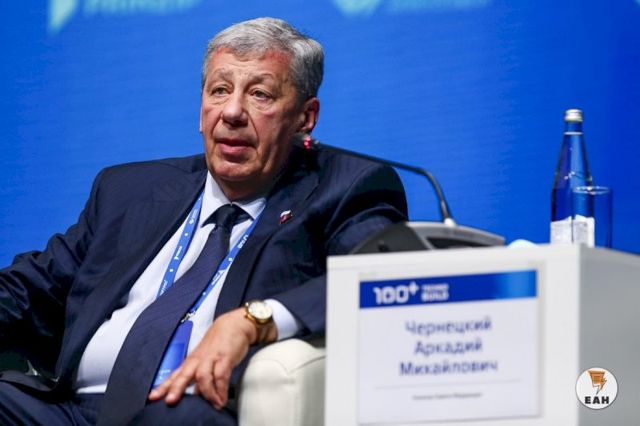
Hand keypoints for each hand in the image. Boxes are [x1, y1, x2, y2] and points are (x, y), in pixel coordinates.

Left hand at [148, 307, 276, 408]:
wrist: (235, 324)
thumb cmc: (220, 342)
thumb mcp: (207, 359)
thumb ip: (201, 377)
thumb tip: (197, 396)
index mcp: (192, 360)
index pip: (175, 374)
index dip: (163, 386)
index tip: (152, 397)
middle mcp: (199, 360)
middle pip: (184, 374)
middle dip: (176, 388)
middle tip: (170, 401)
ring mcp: (211, 358)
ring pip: (202, 376)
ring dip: (206, 393)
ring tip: (211, 405)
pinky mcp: (225, 357)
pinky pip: (221, 375)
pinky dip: (220, 389)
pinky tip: (221, 399)